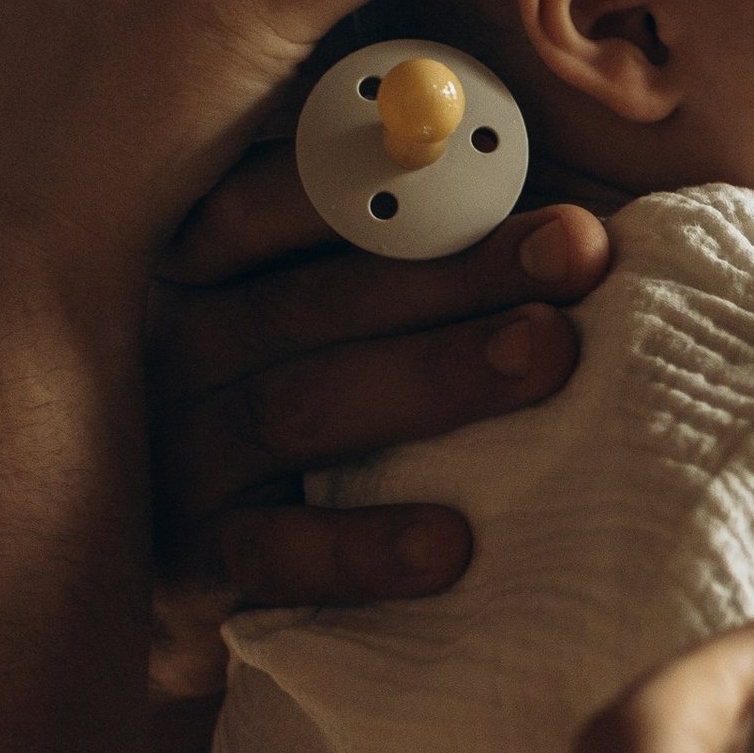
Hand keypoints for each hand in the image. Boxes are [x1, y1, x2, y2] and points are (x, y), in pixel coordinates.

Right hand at [145, 150, 616, 703]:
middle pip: (313, 296)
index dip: (396, 175)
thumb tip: (559, 203)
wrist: (218, 596)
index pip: (281, 198)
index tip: (503, 156)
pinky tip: (451, 544)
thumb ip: (412, 245)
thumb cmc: (331, 422)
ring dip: (435, 374)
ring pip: (301, 407)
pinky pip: (274, 553)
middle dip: (459, 269)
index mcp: (208, 266)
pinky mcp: (190, 569)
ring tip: (548, 352)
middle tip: (576, 248)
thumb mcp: (353, 322)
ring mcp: (176, 457)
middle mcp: (178, 349)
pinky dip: (363, 547)